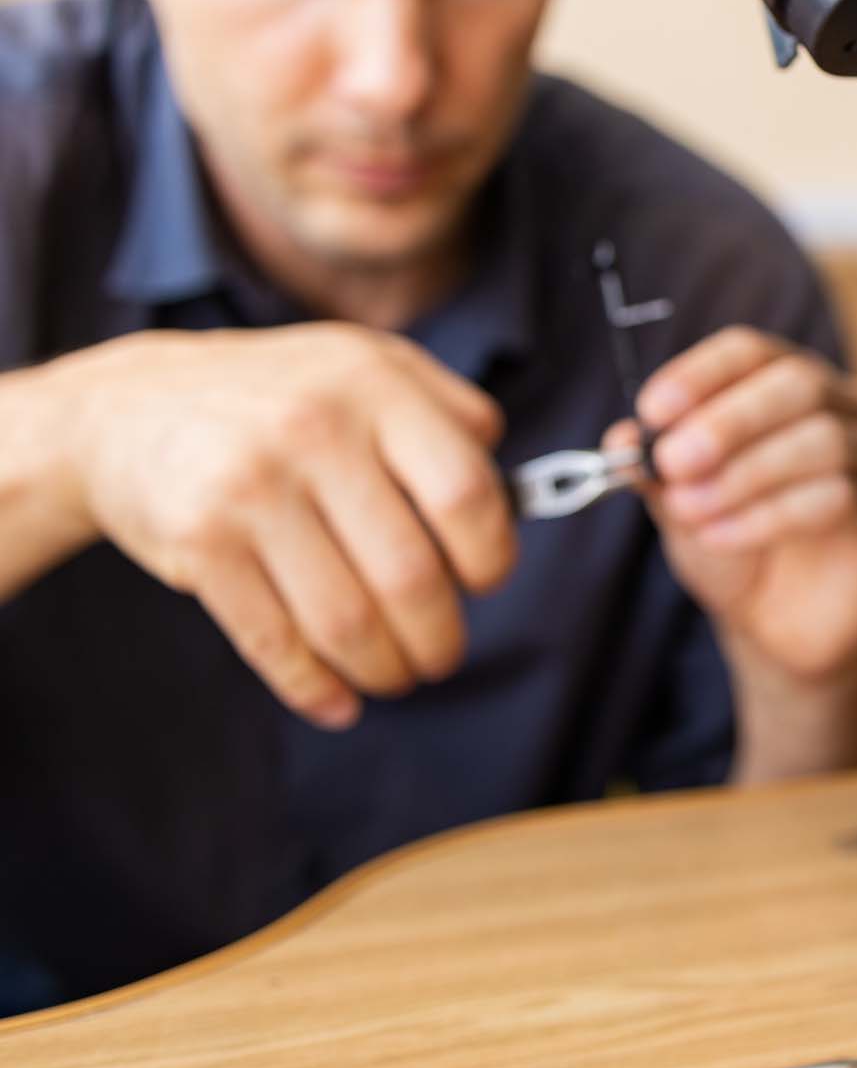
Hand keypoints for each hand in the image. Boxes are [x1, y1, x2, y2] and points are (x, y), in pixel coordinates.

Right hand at [48, 325, 516, 728]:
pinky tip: (339, 702)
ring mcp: (250, 488)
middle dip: (440, 637)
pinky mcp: (198, 542)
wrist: (128, 409)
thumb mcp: (368, 365)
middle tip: (443, 654)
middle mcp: (314, 430)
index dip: (491, 555)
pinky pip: (273, 641)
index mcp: (374, 385)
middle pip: (411, 575)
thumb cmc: (280, 396)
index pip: (466, 492)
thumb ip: (449, 412)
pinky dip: (314, 688)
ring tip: (397, 676)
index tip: (485, 580)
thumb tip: (517, 489)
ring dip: (385, 670)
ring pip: (347, 621)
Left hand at [607, 327, 856, 683]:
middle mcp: (836, 400)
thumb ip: (656, 470)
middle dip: (729, 420)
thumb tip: (623, 437)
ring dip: (746, 475)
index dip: (701, 375)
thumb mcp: (678, 504)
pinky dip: (769, 516)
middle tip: (675, 461)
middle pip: (797, 383)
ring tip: (693, 510)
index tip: (653, 411)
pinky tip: (722, 536)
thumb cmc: (730, 546)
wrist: (775, 621)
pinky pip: (837, 495)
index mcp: (780, 380)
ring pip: (822, 439)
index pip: (749, 351)